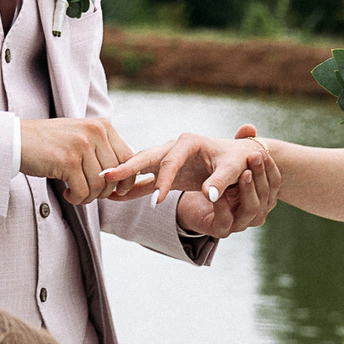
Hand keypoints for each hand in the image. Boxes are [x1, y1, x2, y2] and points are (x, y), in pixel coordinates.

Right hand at [20, 117, 133, 205]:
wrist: (17, 140)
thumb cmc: (49, 143)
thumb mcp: (81, 136)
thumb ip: (102, 150)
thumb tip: (124, 177)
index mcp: (102, 126)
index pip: (129, 158)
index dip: (125, 180)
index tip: (114, 191)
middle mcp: (95, 132)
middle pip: (116, 175)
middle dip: (104, 192)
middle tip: (89, 193)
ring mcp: (81, 146)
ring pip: (99, 186)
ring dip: (88, 197)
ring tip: (76, 194)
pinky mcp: (67, 161)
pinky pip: (83, 191)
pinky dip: (77, 199)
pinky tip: (67, 193)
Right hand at [101, 126, 280, 237]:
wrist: (241, 159)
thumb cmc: (239, 160)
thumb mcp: (234, 169)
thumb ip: (221, 181)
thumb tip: (209, 196)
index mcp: (188, 142)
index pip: (170, 161)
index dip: (162, 181)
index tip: (157, 201)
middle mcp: (174, 148)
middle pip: (147, 157)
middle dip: (126, 168)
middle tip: (106, 177)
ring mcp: (168, 160)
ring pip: (141, 167)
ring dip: (124, 178)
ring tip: (102, 188)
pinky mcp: (167, 173)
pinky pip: (145, 180)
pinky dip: (132, 188)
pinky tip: (114, 197)